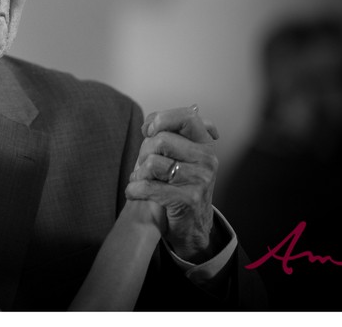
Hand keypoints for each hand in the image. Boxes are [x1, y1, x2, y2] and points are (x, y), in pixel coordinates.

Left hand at [125, 105, 219, 262]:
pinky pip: (148, 186)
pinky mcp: (188, 199)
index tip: (148, 131)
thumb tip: (152, 121)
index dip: (161, 119)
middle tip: (144, 166)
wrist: (191, 225)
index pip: (186, 116)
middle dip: (143, 152)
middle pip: (160, 140)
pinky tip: (134, 192)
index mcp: (205, 144)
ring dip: (138, 173)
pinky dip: (134, 189)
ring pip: (152, 163)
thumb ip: (170, 134)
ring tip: (142, 180)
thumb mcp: (181, 155)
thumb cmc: (179, 185)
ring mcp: (200, 179)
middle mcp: (207, 159)